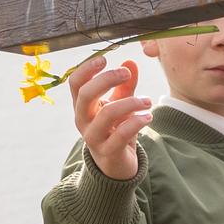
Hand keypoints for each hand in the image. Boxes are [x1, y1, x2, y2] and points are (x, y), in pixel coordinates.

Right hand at [69, 54, 151, 180]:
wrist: (116, 165)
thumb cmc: (115, 129)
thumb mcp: (120, 104)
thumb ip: (125, 84)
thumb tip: (131, 61)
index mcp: (82, 105)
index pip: (75, 83)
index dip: (86, 69)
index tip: (105, 58)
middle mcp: (83, 120)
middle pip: (85, 95)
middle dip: (107, 79)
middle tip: (127, 73)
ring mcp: (93, 137)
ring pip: (106, 114)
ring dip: (130, 103)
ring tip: (148, 101)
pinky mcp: (108, 152)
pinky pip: (120, 135)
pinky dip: (136, 122)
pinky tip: (148, 117)